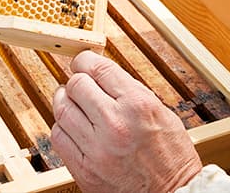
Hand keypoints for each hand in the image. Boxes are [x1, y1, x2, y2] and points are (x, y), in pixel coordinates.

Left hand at [52, 50, 202, 192]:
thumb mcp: (161, 112)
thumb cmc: (171, 156)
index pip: (98, 68)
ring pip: (62, 109)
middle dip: (77, 81)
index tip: (82, 62)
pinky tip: (74, 127)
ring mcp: (97, 148)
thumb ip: (129, 90)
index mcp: (137, 104)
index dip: (85, 60)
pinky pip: (58, 137)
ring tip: (74, 104)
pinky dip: (63, 128)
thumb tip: (101, 73)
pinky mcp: (85, 170)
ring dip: (65, 102)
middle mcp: (115, 123)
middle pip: (76, 85)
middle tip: (80, 85)